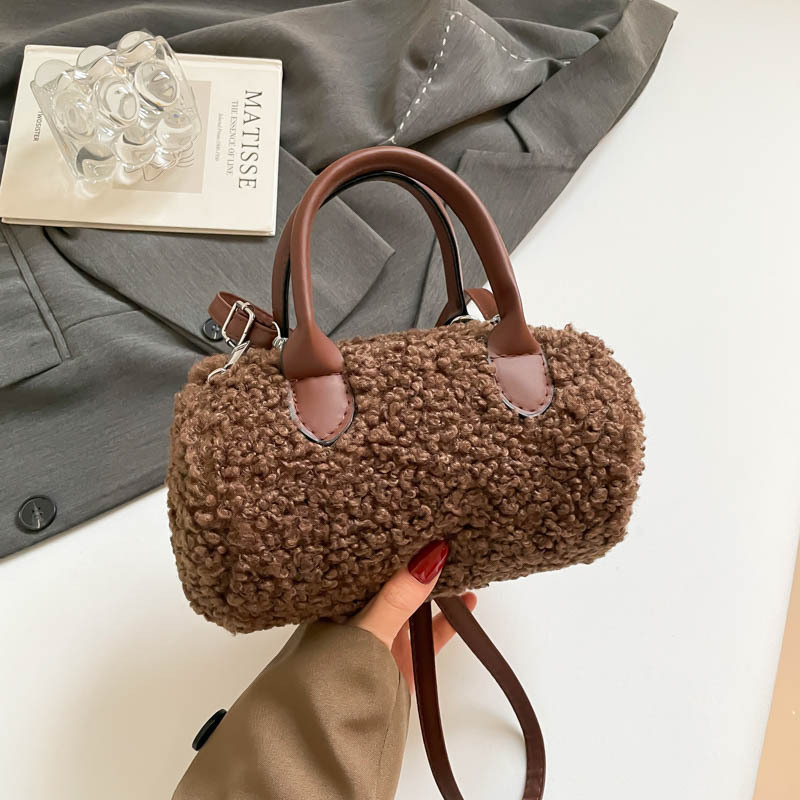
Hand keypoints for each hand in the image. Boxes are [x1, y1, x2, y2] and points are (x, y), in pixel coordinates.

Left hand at [349, 540, 476, 690]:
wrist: (338, 737)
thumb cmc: (336, 679)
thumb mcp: (369, 629)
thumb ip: (398, 597)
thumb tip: (428, 556)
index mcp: (340, 603)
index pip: (368, 566)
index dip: (390, 546)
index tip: (417, 525)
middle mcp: (360, 617)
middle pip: (394, 584)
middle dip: (417, 566)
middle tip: (444, 538)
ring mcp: (383, 639)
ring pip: (414, 606)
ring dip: (435, 590)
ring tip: (459, 563)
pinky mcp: (403, 661)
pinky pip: (430, 633)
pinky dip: (449, 619)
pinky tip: (468, 602)